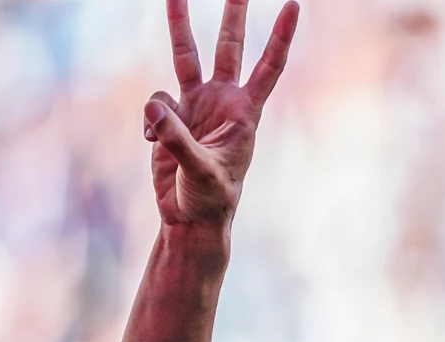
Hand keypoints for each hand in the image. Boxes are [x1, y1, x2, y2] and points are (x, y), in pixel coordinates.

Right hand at [143, 0, 299, 229]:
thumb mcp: (199, 171)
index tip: (294, 6)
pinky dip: (150, 120)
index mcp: (244, 113)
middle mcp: (223, 102)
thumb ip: (176, 139)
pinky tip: (153, 145)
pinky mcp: (170, 117)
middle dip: (234, 15)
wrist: (190, 218)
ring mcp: (196, 106)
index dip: (281, 37)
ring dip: (179, 25)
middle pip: (229, 48)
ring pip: (186, 56)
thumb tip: (153, 107)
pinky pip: (155, 103)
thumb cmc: (210, 199)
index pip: (268, 67)